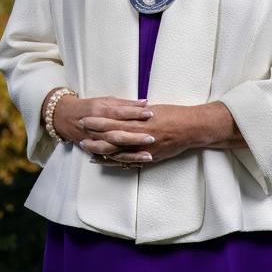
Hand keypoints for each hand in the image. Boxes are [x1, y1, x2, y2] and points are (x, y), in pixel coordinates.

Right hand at [49, 94, 155, 167]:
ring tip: (148, 156)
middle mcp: (96, 128)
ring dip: (131, 154)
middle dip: (135, 137)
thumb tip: (144, 103)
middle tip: (152, 137)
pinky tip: (138, 164)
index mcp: (99, 111)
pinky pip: (111, 159)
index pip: (119, 112)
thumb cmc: (88, 107)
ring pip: (114, 150)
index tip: (149, 113)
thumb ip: (124, 103)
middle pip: (117, 134)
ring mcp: (95, 142)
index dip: (134, 113)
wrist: (65, 118)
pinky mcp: (95, 151)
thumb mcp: (104, 101)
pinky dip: (124, 162)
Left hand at [84, 102, 244, 165]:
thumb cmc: (173, 114)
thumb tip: (122, 110)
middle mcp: (140, 135)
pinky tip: (107, 162)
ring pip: (118, 152)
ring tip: (88, 151)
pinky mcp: (150, 157)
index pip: (112, 120)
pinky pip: (130, 161)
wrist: (192, 128)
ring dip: (102, 152)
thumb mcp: (152, 109)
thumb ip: (136, 112)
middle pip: (111, 137)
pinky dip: (116, 162)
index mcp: (139, 120)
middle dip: (95, 137)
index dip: (97, 121)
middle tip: (79, 137)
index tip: (84, 119)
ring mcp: (144, 148)